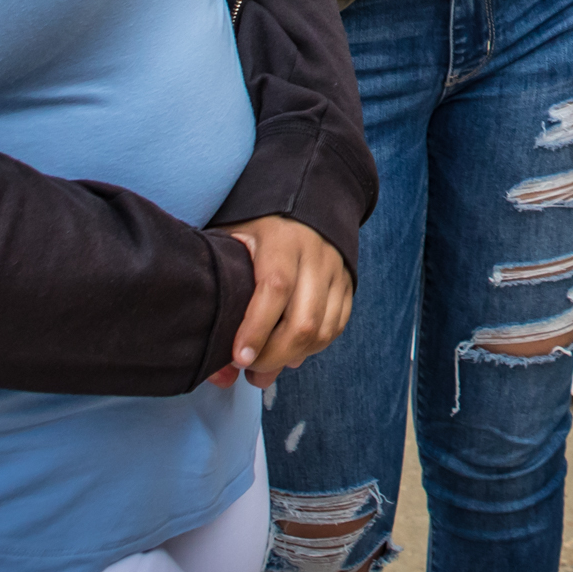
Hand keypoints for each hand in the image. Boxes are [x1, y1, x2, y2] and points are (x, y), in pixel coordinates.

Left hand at [213, 215, 352, 387]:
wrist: (303, 201)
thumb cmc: (256, 230)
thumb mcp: (232, 245)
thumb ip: (224, 298)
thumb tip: (224, 370)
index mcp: (282, 240)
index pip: (275, 289)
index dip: (257, 329)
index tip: (239, 358)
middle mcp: (316, 254)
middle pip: (303, 320)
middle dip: (274, 355)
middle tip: (249, 368)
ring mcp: (337, 270)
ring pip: (323, 330)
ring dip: (294, 355)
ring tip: (268, 363)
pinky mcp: (349, 283)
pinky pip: (336, 327)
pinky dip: (314, 347)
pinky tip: (292, 349)